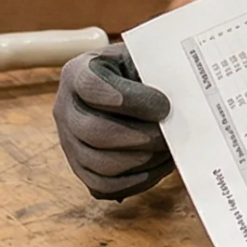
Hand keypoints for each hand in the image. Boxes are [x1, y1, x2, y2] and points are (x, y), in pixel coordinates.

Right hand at [53, 45, 172, 200]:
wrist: (124, 87)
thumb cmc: (137, 72)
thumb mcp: (141, 59)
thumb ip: (154, 75)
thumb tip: (180, 100)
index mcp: (78, 73)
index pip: (92, 87)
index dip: (131, 100)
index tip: (164, 106)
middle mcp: (65, 109)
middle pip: (93, 131)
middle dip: (139, 137)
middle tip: (167, 136)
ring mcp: (69, 142)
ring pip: (99, 164)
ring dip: (141, 162)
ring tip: (166, 151)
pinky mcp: (80, 168)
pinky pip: (103, 186)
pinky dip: (135, 182)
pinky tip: (157, 167)